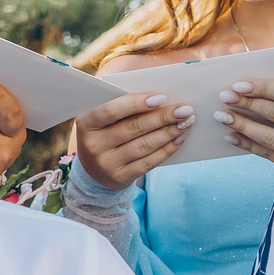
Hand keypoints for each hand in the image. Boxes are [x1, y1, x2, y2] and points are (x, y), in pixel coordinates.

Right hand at [75, 90, 193, 188]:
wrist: (93, 171)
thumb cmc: (105, 133)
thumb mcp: (103, 118)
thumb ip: (122, 105)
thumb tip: (159, 97)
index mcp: (87, 122)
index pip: (113, 110)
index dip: (138, 103)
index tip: (163, 98)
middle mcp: (93, 144)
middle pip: (133, 127)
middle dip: (162, 117)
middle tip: (185, 109)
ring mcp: (106, 163)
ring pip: (144, 145)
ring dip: (169, 132)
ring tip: (186, 122)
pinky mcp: (120, 177)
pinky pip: (148, 162)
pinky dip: (167, 149)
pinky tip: (179, 139)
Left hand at [216, 77, 273, 161]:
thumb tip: (252, 91)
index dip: (263, 88)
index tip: (238, 84)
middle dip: (248, 105)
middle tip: (224, 97)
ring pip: (272, 137)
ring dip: (244, 126)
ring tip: (222, 117)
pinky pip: (272, 155)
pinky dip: (249, 146)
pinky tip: (231, 138)